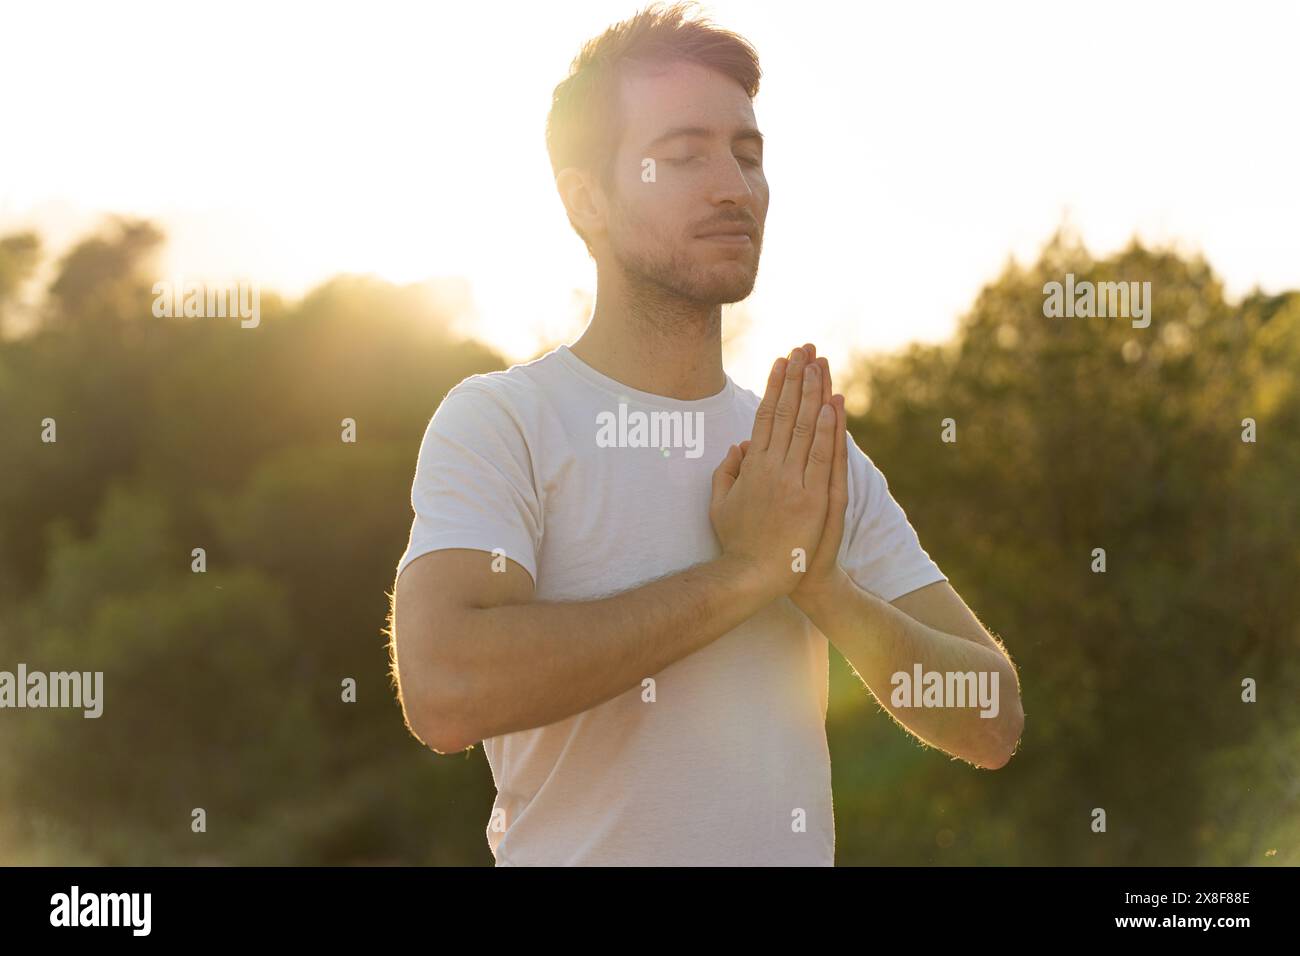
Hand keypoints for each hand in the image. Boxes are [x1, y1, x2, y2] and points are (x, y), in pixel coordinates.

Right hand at [710, 346, 835, 598]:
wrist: (757, 576)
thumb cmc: (739, 543)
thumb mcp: (720, 505)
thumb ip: (726, 473)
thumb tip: (738, 446)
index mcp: (752, 467)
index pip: (765, 416)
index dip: (775, 386)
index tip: (782, 361)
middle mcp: (772, 468)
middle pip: (787, 413)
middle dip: (796, 377)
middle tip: (804, 347)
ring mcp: (794, 482)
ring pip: (806, 428)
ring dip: (814, 393)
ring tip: (819, 364)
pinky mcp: (814, 498)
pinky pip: (823, 456)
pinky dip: (828, 429)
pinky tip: (833, 404)